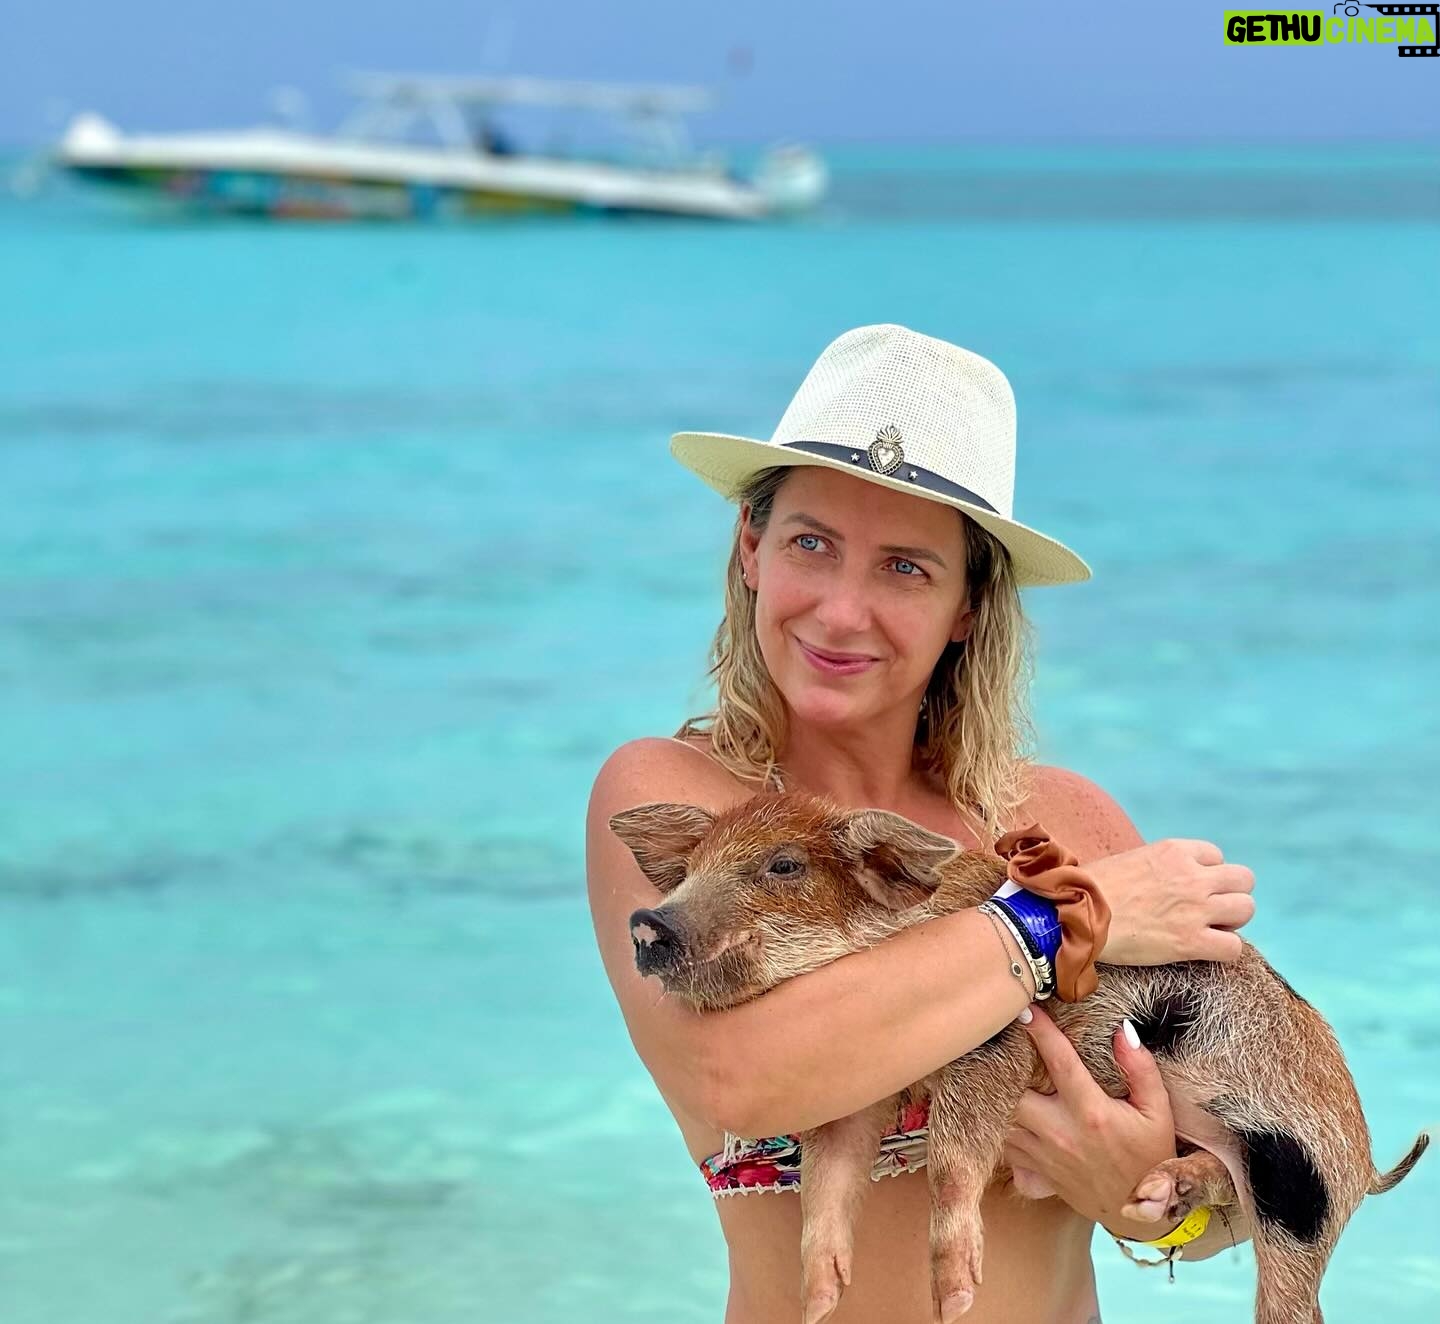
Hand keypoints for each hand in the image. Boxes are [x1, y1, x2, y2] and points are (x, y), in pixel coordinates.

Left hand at [1003, 1004, 1179, 1240]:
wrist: (1141, 1213)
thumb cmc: (1151, 1155)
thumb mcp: (1158, 1111)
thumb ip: (1141, 1069)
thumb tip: (1122, 1031)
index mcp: (1091, 1113)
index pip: (1060, 1061)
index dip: (1041, 1031)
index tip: (1026, 1009)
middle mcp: (1061, 1133)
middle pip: (1014, 1092)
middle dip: (1003, 1067)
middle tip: (997, 1043)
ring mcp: (1044, 1155)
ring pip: (1002, 1120)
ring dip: (995, 1097)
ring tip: (991, 1072)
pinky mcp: (1035, 1173)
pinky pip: (1003, 1148)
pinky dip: (995, 1128)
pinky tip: (996, 1111)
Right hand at [1088, 838, 1254, 964]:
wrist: (1074, 915)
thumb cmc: (1091, 889)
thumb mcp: (1130, 860)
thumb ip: (1159, 866)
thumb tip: (1166, 880)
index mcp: (1174, 851)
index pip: (1215, 856)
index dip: (1206, 873)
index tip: (1191, 888)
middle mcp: (1192, 876)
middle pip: (1243, 880)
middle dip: (1229, 894)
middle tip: (1209, 909)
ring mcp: (1195, 909)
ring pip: (1246, 909)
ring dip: (1232, 920)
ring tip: (1209, 929)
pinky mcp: (1191, 942)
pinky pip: (1234, 947)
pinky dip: (1224, 949)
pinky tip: (1205, 950)